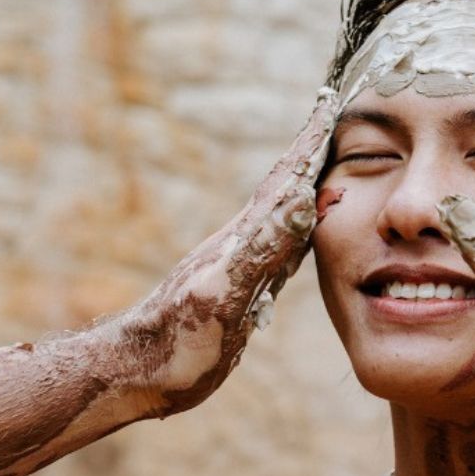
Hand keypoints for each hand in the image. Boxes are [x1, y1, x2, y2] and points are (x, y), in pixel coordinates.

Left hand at [109, 89, 337, 417]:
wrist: (136, 374)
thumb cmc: (176, 344)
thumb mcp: (221, 295)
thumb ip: (261, 248)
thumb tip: (302, 197)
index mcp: (242, 238)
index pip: (285, 179)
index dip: (311, 143)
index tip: (334, 101)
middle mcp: (242, 244)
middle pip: (285, 186)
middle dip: (313, 151)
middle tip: (338, 116)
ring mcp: (239, 265)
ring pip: (283, 215)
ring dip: (307, 185)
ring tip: (328, 163)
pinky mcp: (240, 291)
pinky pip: (281, 248)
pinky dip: (300, 227)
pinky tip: (303, 231)